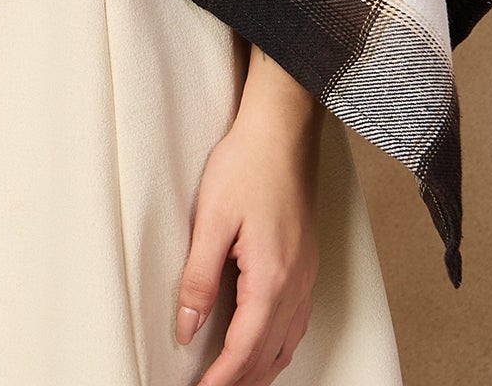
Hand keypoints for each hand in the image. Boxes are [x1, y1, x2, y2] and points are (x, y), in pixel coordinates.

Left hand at [173, 46, 322, 384]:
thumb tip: (186, 326)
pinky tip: (264, 345)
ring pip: (286, 342)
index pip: (245, 347)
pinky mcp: (305, 263)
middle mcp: (295, 284)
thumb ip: (198, 279)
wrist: (282, 131)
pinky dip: (277, 346)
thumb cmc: (248, 165)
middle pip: (269, 354)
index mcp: (271, 277)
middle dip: (240, 380)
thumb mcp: (211, 220)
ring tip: (234, 380)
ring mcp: (305, 275)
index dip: (222, 378)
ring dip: (260, 368)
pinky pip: (296, 322)